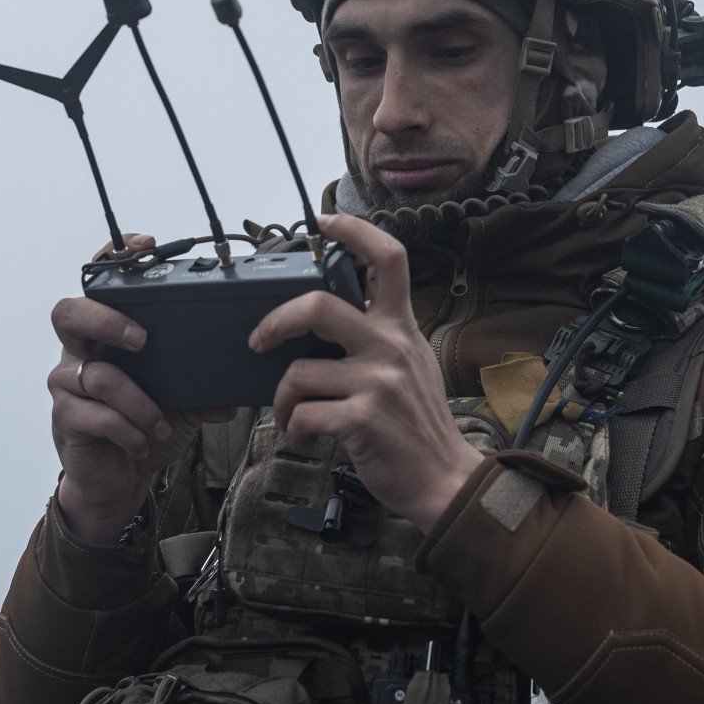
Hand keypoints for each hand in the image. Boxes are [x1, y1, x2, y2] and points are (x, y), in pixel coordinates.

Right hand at [49, 234, 232, 544]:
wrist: (119, 481)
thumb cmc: (144, 428)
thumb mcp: (182, 404)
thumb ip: (203, 389)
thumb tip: (236, 391)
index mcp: (106, 335)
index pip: (97, 283)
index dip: (113, 259)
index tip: (145, 246)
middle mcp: (80, 352)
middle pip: (68, 313)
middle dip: (106, 319)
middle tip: (142, 339)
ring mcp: (68, 385)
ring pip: (96, 375)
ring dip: (139, 403)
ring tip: (160, 424)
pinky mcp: (65, 419)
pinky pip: (95, 415)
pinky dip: (128, 430)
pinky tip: (143, 442)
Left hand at [250, 213, 485, 531]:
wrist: (444, 480)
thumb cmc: (418, 425)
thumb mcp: (412, 365)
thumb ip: (380, 337)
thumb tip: (326, 324)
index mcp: (402, 327)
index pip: (389, 259)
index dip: (354, 231)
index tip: (323, 224)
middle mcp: (392, 346)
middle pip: (318, 306)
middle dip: (275, 322)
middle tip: (258, 339)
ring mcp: (378, 382)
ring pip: (299, 371)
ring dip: (282, 398)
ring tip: (289, 413)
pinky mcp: (363, 419)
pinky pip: (304, 414)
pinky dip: (295, 426)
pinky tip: (305, 433)